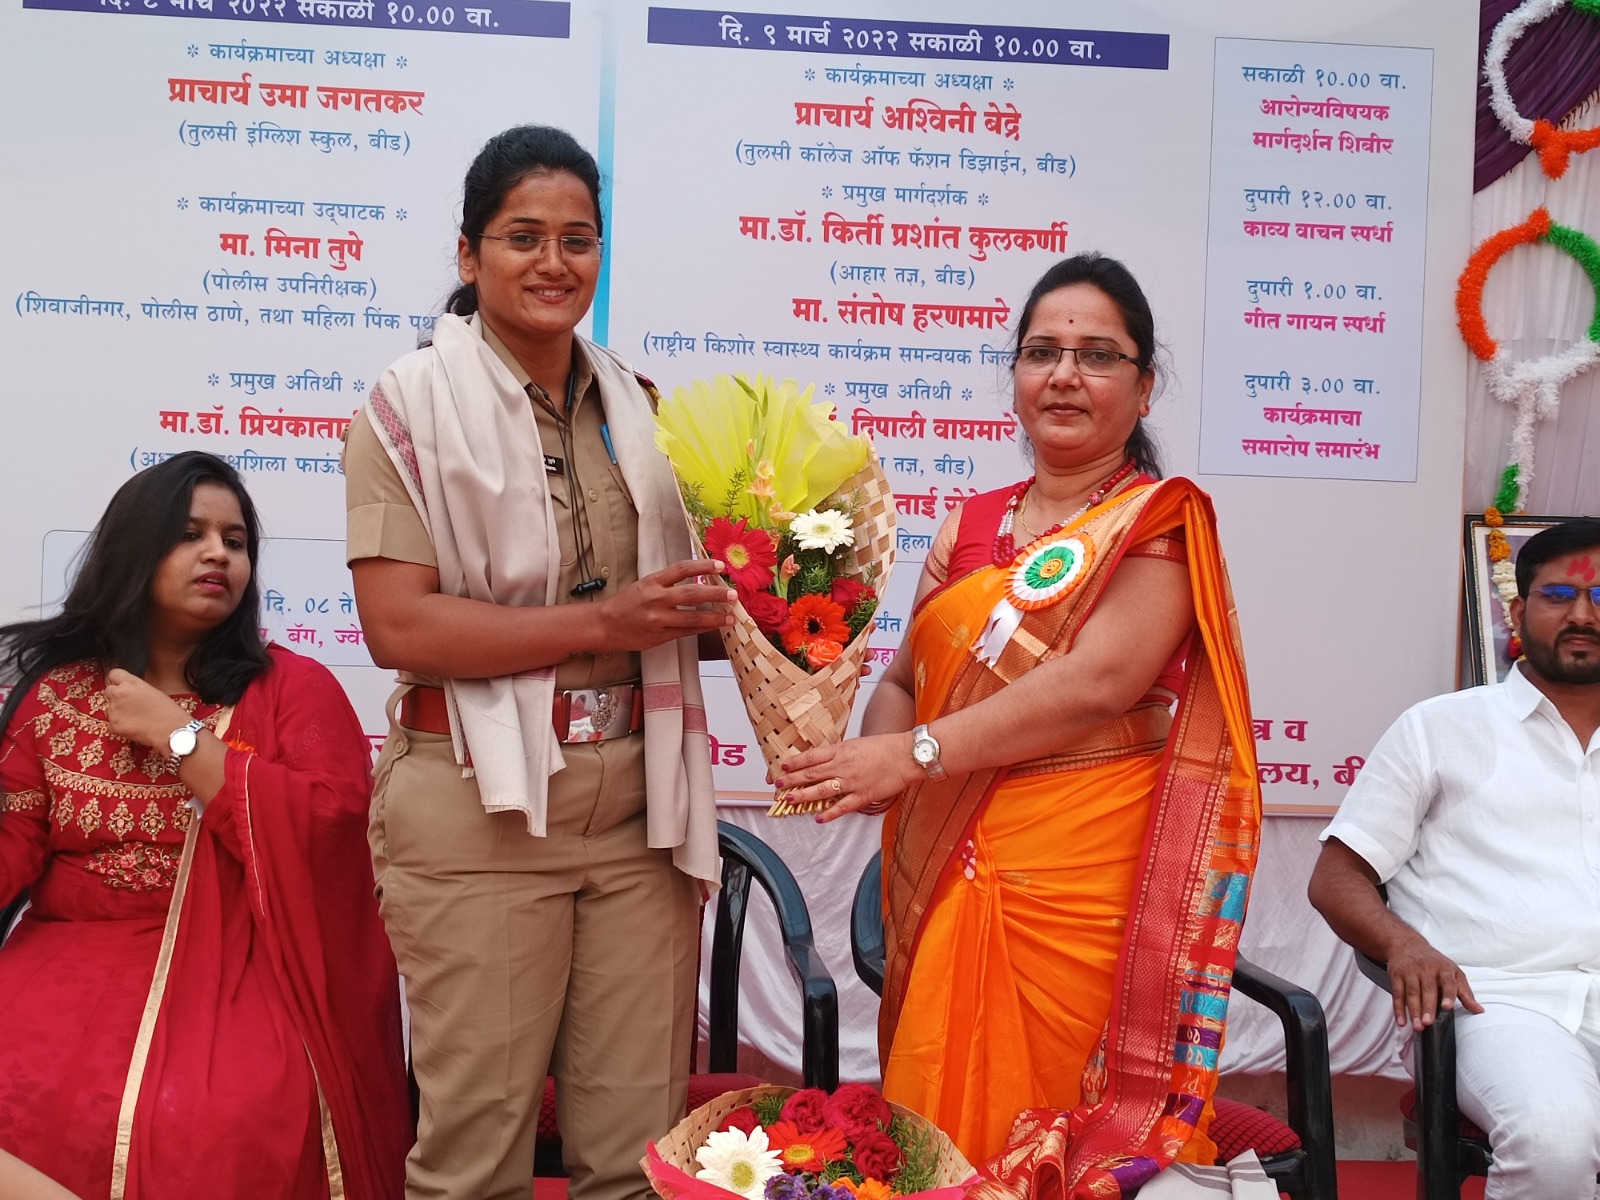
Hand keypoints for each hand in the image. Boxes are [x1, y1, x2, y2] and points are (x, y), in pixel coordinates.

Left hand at [104, 668, 192, 751]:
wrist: (171, 729)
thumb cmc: (167, 711)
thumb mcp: (153, 691)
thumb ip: (136, 688)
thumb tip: (128, 691)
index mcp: (131, 683)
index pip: (113, 674)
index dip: (117, 681)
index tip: (120, 685)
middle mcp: (119, 693)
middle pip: (108, 691)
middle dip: (116, 696)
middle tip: (128, 704)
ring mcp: (114, 710)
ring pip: (109, 708)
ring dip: (117, 711)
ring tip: (134, 717)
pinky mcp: (113, 725)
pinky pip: (111, 723)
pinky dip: (119, 725)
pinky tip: (133, 726)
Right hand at [595, 559, 736, 652]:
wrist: (605, 625)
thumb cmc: (626, 603)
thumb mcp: (644, 585)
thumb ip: (668, 583)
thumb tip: (698, 580)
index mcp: (652, 582)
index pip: (682, 569)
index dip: (703, 566)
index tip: (720, 566)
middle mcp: (656, 599)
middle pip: (692, 594)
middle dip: (715, 594)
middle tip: (732, 594)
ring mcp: (658, 619)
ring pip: (693, 617)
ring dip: (714, 617)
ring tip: (729, 616)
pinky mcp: (660, 636)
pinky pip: (686, 632)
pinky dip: (702, 629)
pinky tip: (713, 627)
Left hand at [775, 732, 921, 823]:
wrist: (906, 755)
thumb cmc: (884, 748)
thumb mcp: (857, 744)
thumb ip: (840, 753)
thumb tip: (824, 760)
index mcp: (841, 751)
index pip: (811, 756)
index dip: (795, 762)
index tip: (782, 767)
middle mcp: (843, 766)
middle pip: (811, 774)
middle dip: (792, 780)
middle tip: (778, 786)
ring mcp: (852, 782)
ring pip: (822, 790)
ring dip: (803, 796)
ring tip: (788, 800)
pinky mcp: (863, 795)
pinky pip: (843, 807)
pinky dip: (830, 813)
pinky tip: (819, 818)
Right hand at [1385, 935, 1482, 1029]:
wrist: (1408, 945)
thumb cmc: (1434, 962)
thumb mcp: (1453, 973)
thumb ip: (1465, 993)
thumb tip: (1479, 1011)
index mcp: (1444, 968)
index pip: (1447, 982)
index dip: (1448, 995)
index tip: (1447, 1007)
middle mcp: (1426, 968)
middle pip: (1427, 989)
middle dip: (1427, 1007)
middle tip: (1428, 1022)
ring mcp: (1410, 971)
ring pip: (1411, 993)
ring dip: (1413, 1011)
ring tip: (1417, 1026)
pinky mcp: (1396, 975)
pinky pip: (1397, 993)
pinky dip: (1398, 1009)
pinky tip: (1402, 1021)